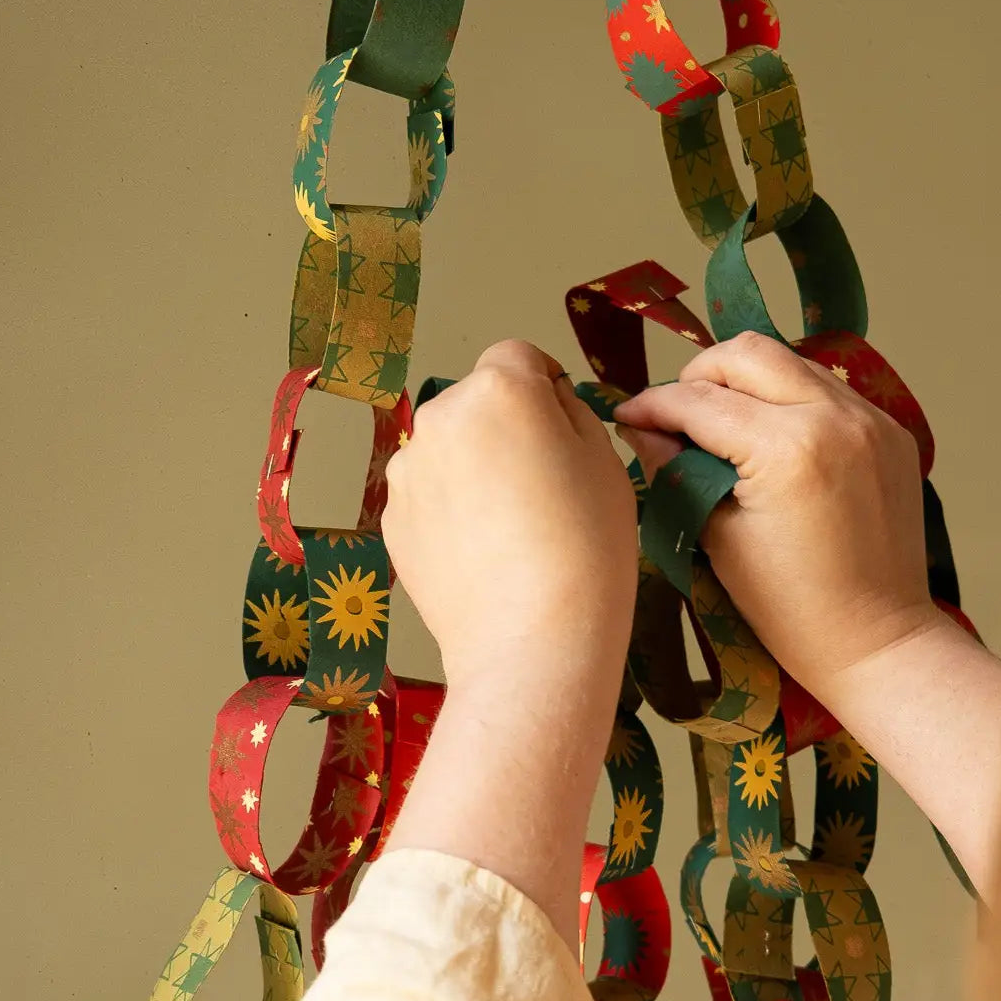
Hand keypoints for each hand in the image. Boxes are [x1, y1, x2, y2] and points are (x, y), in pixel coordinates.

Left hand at [382, 340, 639, 944]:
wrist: (533, 642)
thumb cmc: (586, 550)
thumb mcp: (606, 462)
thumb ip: (569, 414)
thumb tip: (545, 403)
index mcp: (499, 388)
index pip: (518, 358)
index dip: (545, 390)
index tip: (561, 433)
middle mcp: (440, 417)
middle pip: (477, 404)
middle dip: (505, 431)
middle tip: (544, 490)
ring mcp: (408, 471)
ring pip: (449, 451)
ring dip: (474, 472)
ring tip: (513, 532)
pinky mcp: (394, 521)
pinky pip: (430, 498)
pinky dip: (452, 514)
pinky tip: (486, 557)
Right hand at [613, 331, 944, 705]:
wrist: (876, 641)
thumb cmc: (790, 609)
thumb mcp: (718, 540)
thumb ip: (675, 471)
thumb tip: (638, 428)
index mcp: (787, 451)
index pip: (700, 402)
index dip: (653, 406)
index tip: (627, 416)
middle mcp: (836, 418)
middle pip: (747, 354)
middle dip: (700, 376)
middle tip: (676, 415)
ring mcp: (873, 420)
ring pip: (791, 362)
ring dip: (747, 384)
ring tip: (722, 426)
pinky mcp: (893, 432)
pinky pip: (829, 391)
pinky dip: (791, 402)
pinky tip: (773, 441)